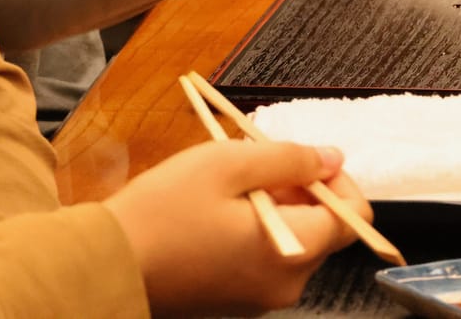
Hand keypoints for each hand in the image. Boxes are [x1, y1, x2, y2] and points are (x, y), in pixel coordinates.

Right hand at [106, 140, 368, 315]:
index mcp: (292, 251)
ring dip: (276, 206)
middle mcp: (286, 284)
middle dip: (301, 191)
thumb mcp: (228, 164)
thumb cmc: (164, 211)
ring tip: (228, 186)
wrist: (107, 265)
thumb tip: (332, 158)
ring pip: (293, 242)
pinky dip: (256, 230)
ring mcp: (260, 298)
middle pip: (323, 230)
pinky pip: (266, 259)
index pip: (353, 217)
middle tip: (254, 165)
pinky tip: (216, 212)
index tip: (299, 158)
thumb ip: (289, 158)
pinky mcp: (236, 300)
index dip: (334, 181)